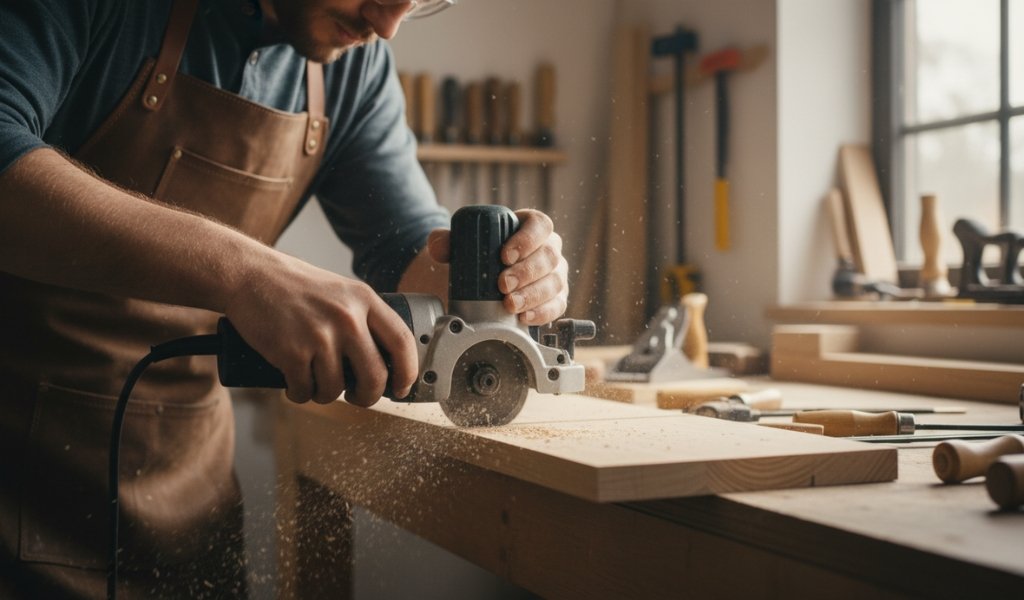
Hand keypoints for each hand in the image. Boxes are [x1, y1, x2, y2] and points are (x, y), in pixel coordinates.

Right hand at [223, 254, 417, 405]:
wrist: (249, 275)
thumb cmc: (295, 287)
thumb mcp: (341, 292)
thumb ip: (363, 318)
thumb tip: (386, 361)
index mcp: (364, 300)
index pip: (402, 341)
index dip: (408, 372)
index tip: (401, 388)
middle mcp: (347, 317)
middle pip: (375, 376)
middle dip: (368, 396)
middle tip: (357, 396)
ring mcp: (319, 335)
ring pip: (336, 389)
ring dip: (325, 394)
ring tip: (315, 382)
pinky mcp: (291, 351)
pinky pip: (305, 390)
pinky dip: (299, 393)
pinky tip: (295, 383)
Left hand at [427, 208, 567, 325]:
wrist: (480, 285)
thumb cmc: (478, 258)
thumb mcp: (460, 246)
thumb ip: (445, 242)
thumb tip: (439, 246)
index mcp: (532, 228)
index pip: (540, 226)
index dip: (528, 239)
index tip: (505, 255)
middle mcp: (548, 250)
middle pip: (549, 257)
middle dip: (526, 272)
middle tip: (502, 285)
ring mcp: (554, 276)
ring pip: (554, 283)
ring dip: (533, 295)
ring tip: (510, 305)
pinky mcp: (555, 300)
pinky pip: (556, 306)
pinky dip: (542, 313)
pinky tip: (525, 317)